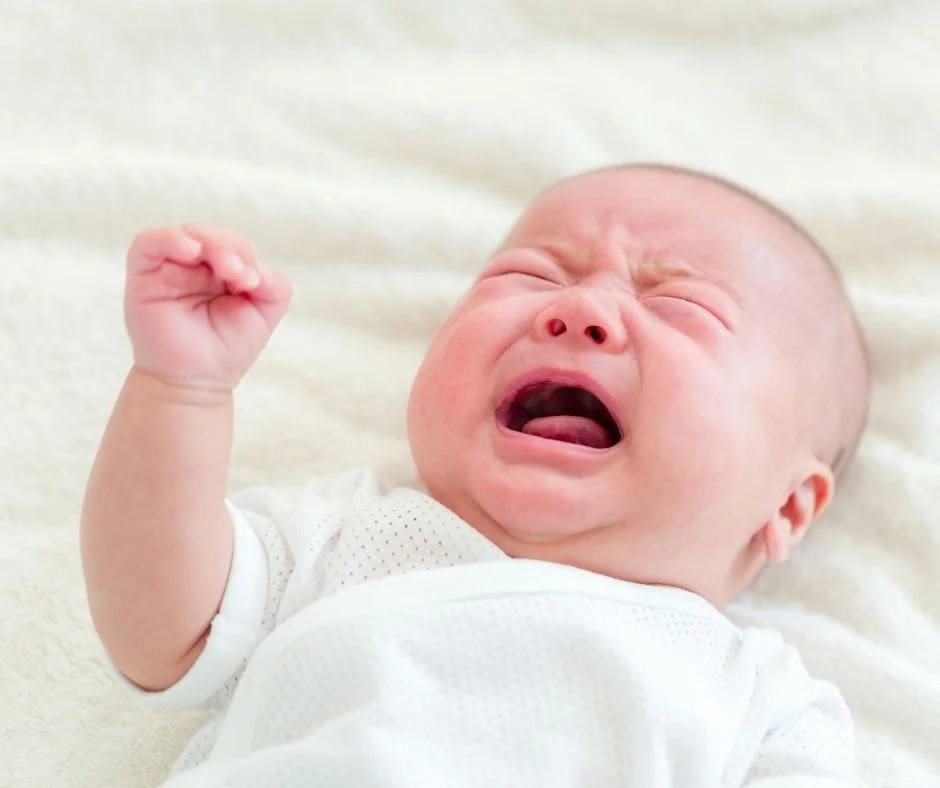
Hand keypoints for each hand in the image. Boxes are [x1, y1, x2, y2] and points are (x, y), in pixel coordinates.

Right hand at [124, 225, 291, 390]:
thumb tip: (259, 267)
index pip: (235, 245)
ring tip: (228, 270)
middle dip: (232, 250)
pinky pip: (150, 242)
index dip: (247, 255)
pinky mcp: (144, 274)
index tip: (254, 283)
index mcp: (221, 271)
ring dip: (212, 243)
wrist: (194, 382)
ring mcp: (168, 268)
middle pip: (214, 236)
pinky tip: (191, 249)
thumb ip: (274, 285)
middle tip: (241, 277)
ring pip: (188, 234)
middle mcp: (194, 266)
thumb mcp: (263, 314)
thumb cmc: (226, 348)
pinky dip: (170, 239)